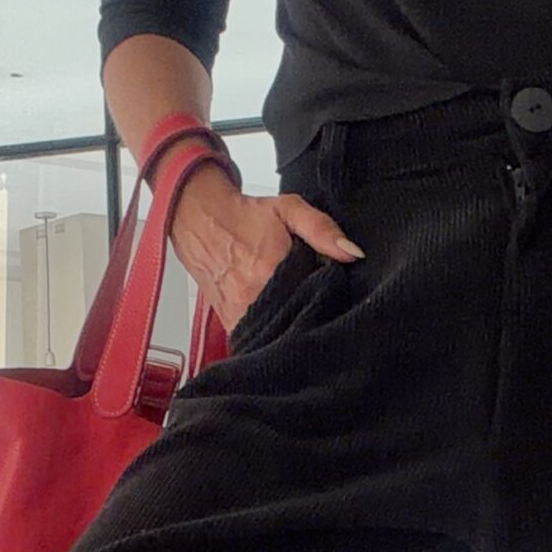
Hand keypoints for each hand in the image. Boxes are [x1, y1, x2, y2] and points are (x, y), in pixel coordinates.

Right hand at [168, 163, 363, 332]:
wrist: (199, 221)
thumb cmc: (246, 216)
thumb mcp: (289, 209)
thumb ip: (322, 229)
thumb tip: (353, 253)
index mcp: (272, 271)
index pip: (317, 301)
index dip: (333, 303)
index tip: (341, 300)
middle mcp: (254, 299)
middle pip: (300, 325)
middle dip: (316, 321)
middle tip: (327, 312)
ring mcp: (240, 316)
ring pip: (279, 338)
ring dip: (295, 333)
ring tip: (307, 321)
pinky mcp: (230, 325)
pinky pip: (258, 341)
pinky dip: (273, 338)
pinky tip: (284, 326)